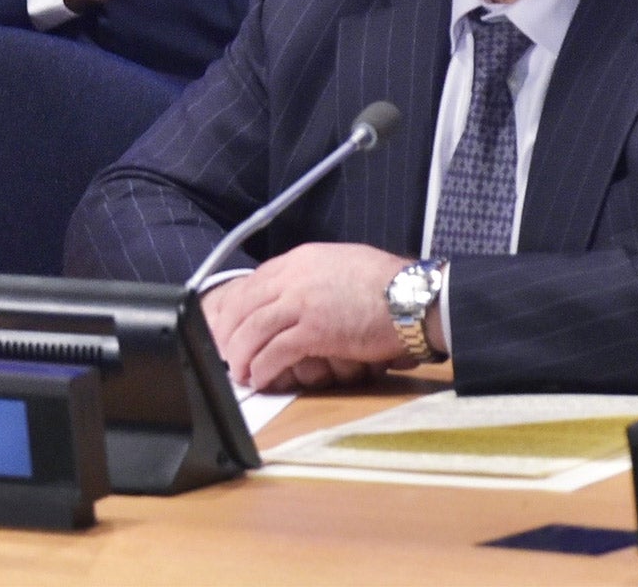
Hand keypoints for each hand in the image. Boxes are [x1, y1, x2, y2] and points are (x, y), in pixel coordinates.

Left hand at [203, 244, 417, 392]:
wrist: (413, 295)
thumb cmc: (386, 284)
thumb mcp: (341, 264)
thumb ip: (313, 275)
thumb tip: (297, 292)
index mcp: (300, 259)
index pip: (253, 283)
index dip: (235, 309)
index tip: (228, 327)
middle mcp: (294, 276)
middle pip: (244, 306)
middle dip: (229, 333)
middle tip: (225, 354)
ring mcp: (302, 302)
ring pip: (253, 329)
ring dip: (241, 355)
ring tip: (239, 373)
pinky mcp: (315, 329)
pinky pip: (276, 351)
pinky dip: (263, 367)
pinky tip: (260, 378)